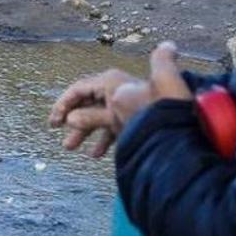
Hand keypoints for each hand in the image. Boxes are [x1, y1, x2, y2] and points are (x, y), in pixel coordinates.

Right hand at [49, 42, 191, 157]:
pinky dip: (103, 138)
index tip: (54, 123)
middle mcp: (119, 90)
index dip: (63, 104)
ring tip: (71, 147)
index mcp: (112, 81)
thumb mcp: (117, 111)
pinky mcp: (138, 119)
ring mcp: (128, 105)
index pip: (80, 89)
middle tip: (63, 140)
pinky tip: (96, 154)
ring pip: (100, 116)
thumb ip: (92, 114)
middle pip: (88, 103)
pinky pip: (114, 126)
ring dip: (84, 131)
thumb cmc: (152, 112)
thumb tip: (71, 118)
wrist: (181, 128)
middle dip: (73, 121)